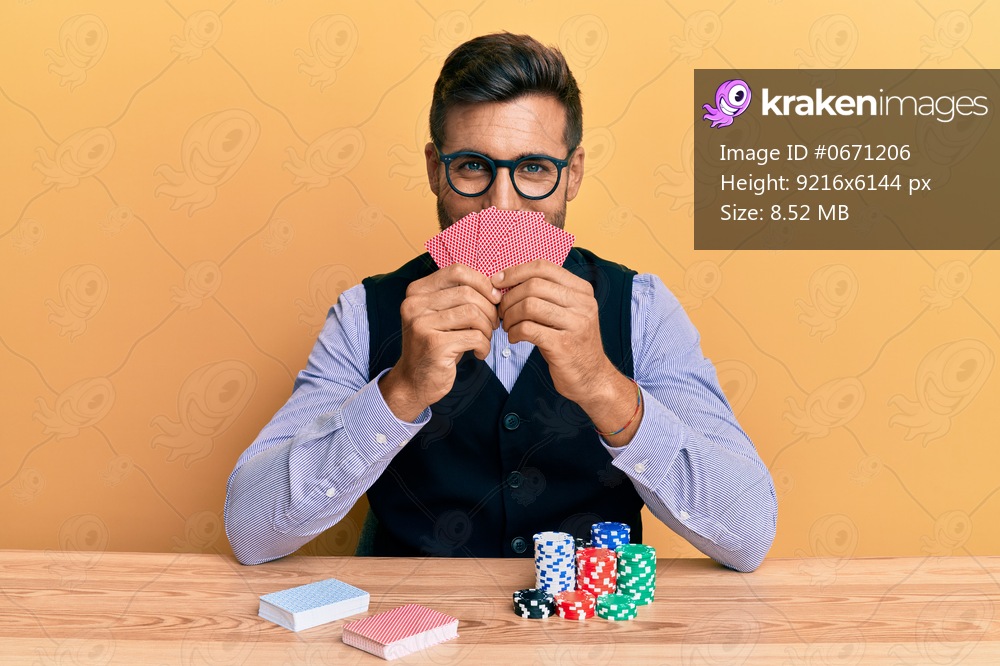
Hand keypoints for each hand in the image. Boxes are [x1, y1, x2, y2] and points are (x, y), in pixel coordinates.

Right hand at [380, 263, 499, 420]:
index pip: (457, 271)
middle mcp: (415, 304)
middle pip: (467, 292)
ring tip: (485, 338)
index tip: (494, 298)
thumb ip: (459, 296)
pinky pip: (474, 336)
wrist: (414, 381)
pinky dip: (484, 345)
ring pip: (473, 313)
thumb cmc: (436, 345)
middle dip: (489, 309)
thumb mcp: (442, 315)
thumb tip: (496, 286)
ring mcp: (422, 324)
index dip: (482, 282)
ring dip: (487, 328)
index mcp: (417, 291)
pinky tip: (480, 353)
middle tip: (493, 324)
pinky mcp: (434, 345)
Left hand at [491, 259, 611, 404]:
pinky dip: (514, 332)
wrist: (592, 378)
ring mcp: (575, 324)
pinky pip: (528, 329)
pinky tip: (514, 338)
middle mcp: (583, 303)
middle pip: (533, 285)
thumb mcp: (567, 312)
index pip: (543, 267)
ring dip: (510, 316)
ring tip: (508, 326)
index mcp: (582, 290)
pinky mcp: (564, 345)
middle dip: (509, 298)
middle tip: (501, 312)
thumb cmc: (571, 342)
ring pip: (529, 306)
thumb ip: (546, 294)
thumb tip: (505, 280)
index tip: (497, 282)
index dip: (515, 272)